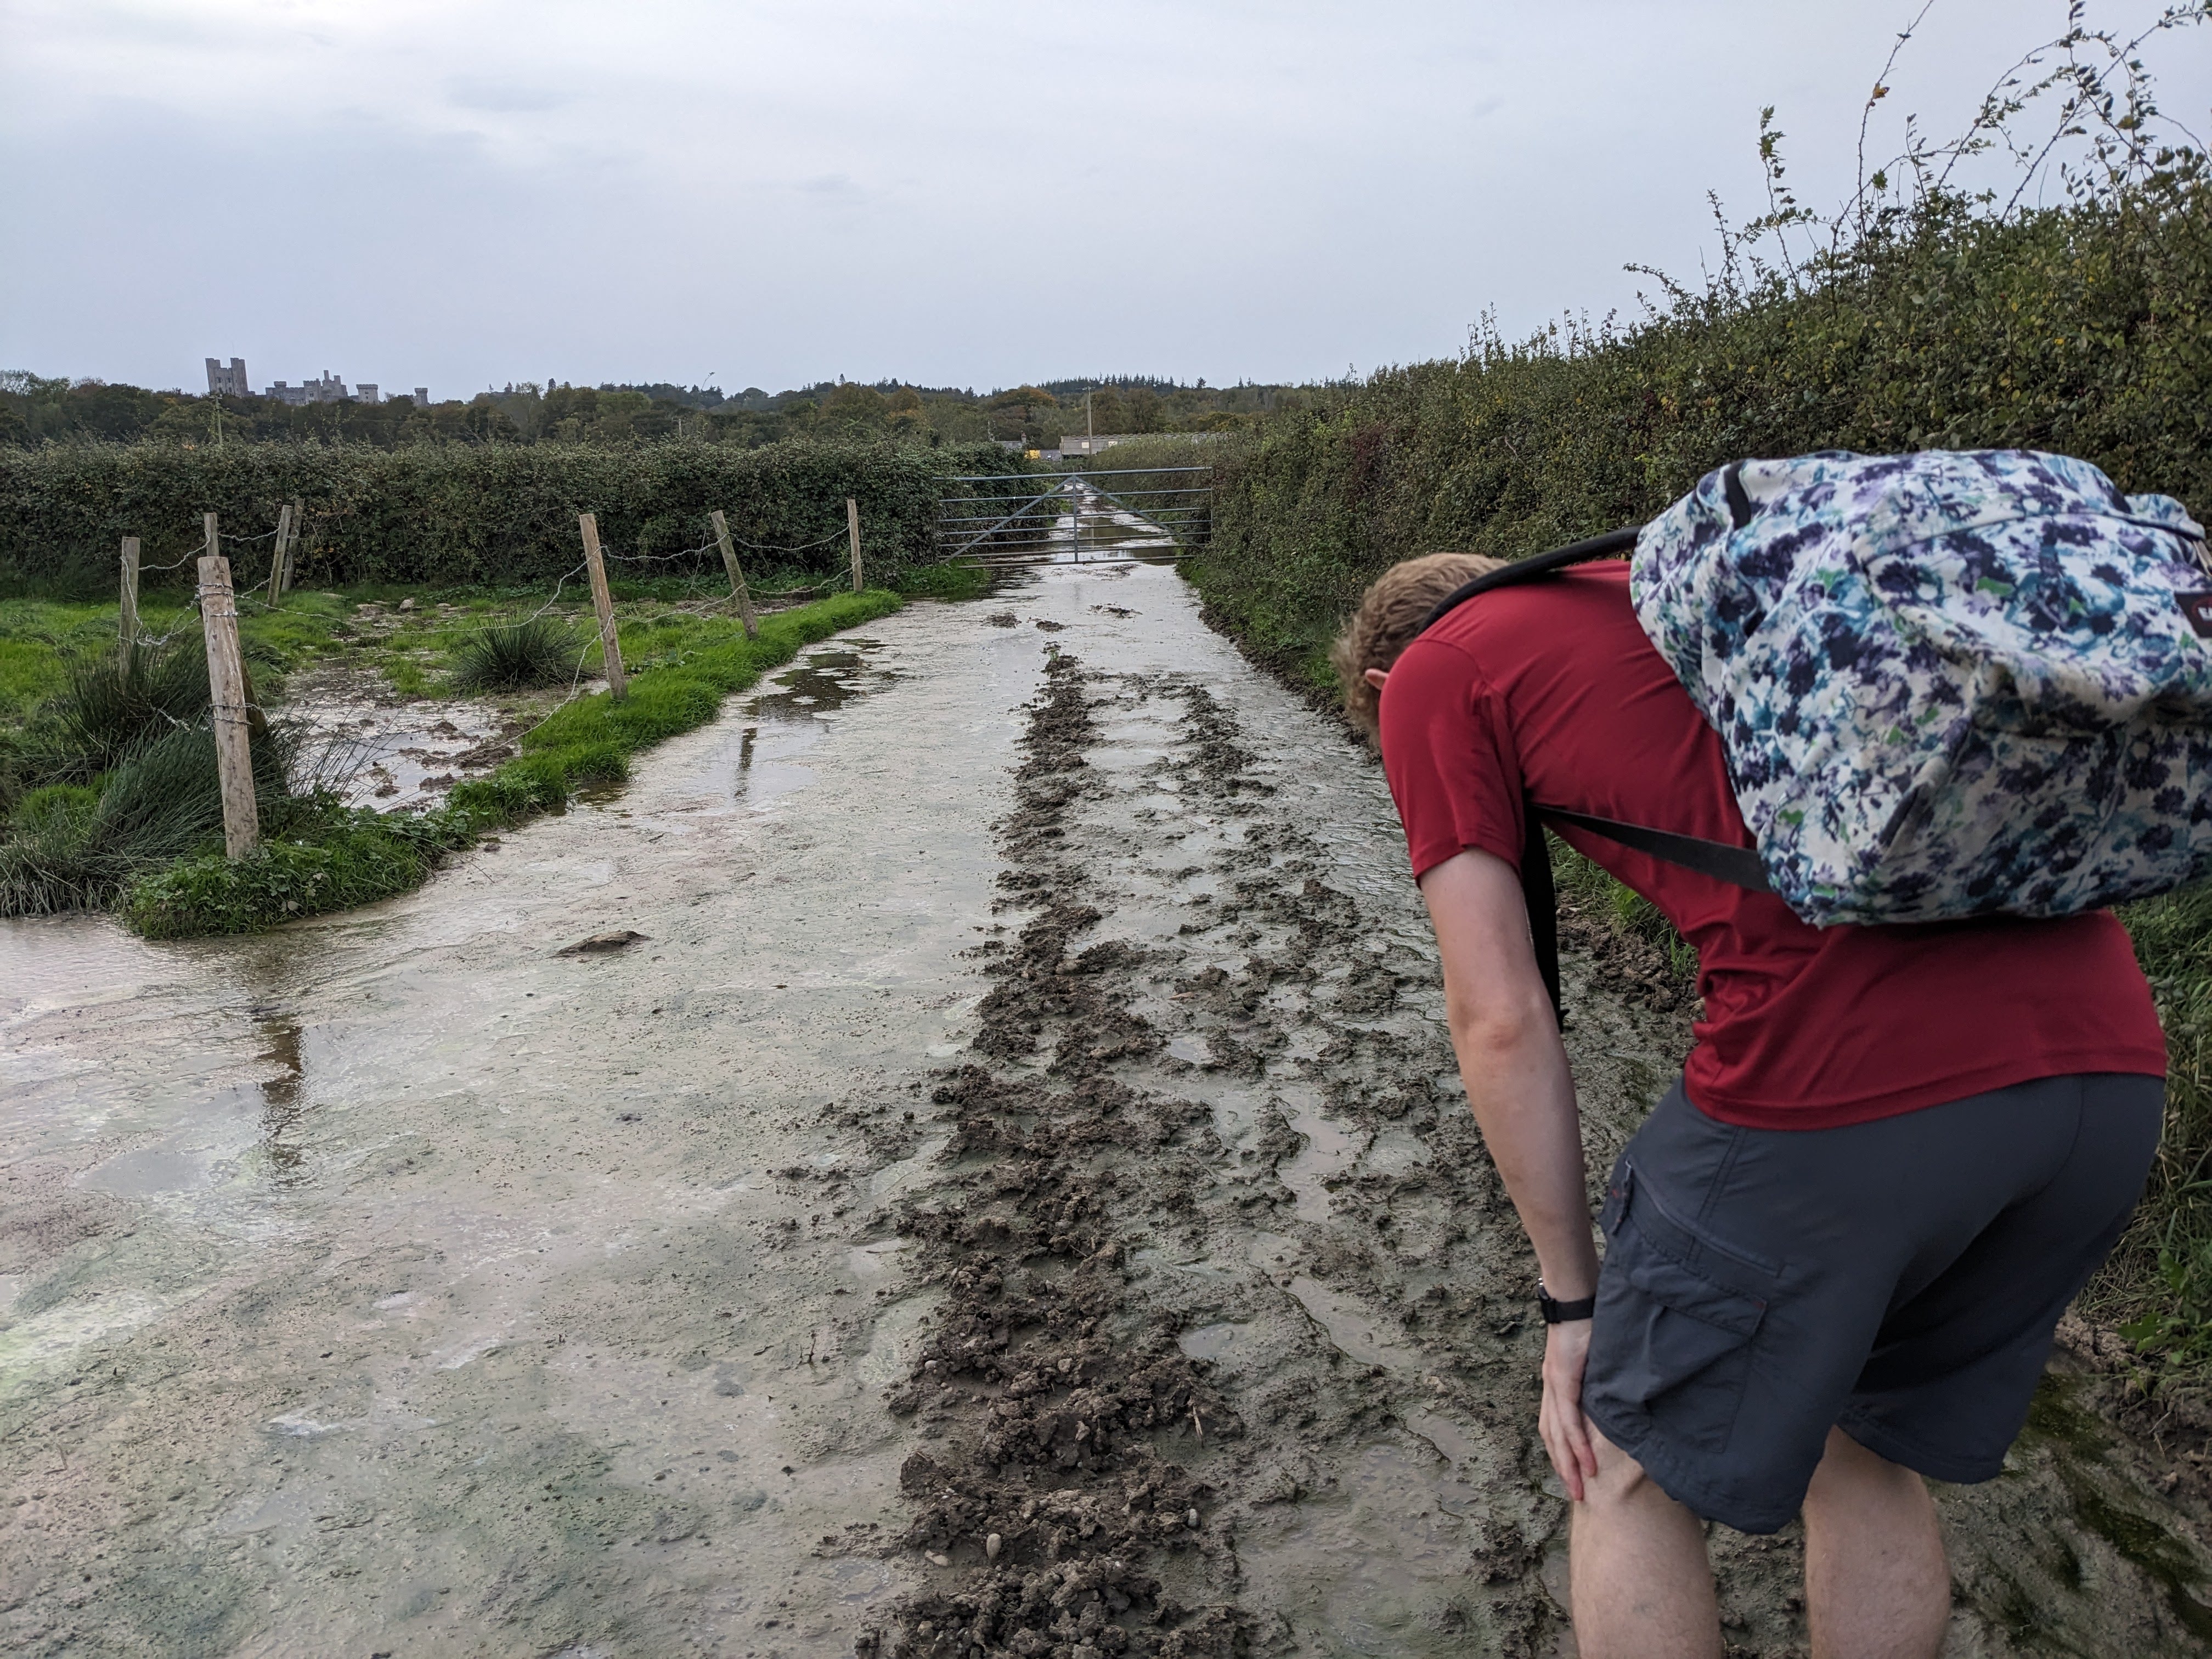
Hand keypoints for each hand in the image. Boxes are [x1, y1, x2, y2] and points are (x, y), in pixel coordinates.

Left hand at [1539, 1318, 1599, 1501]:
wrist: (1575, 1297)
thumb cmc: (1588, 1323)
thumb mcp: (1593, 1359)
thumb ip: (1596, 1379)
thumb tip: (1613, 1395)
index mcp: (1555, 1383)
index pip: (1554, 1426)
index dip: (1561, 1451)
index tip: (1572, 1474)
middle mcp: (1550, 1388)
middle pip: (1552, 1437)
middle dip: (1563, 1467)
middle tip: (1575, 1494)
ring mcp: (1554, 1384)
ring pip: (1558, 1434)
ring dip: (1569, 1464)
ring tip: (1580, 1487)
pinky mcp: (1563, 1379)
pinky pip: (1569, 1419)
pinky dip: (1576, 1443)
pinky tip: (1585, 1463)